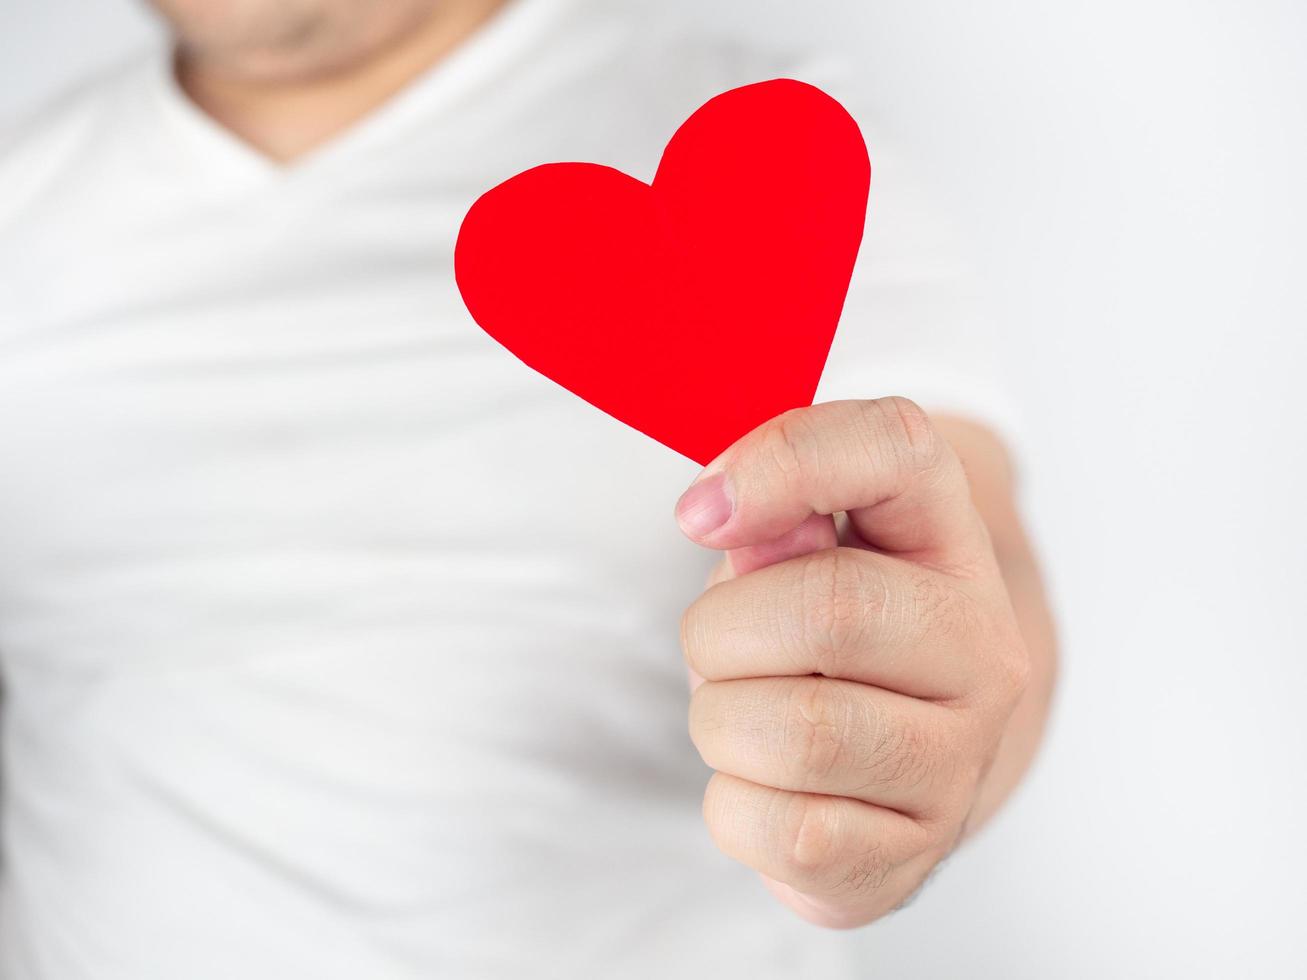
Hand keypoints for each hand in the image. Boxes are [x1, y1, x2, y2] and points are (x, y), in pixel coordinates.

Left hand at [674, 398, 1031, 928]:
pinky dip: (737, 810)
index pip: (898, 447)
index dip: (785, 460)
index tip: (698, 513)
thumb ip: (771, 518)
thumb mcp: (799, 549)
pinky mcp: (915, 855)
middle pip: (830, 610)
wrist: (891, 753)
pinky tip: (763, 786)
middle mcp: (981, 647)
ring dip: (723, 725)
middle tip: (718, 647)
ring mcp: (961, 760)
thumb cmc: (827, 637)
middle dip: (722, 632)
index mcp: (948, 539)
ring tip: (743, 716)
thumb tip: (727, 519)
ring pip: (802, 736)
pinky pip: (791, 837)